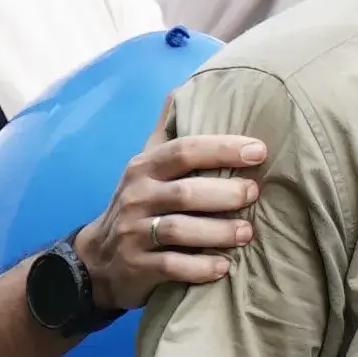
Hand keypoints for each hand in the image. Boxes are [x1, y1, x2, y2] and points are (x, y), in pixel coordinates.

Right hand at [74, 119, 268, 317]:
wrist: (98, 260)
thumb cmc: (138, 205)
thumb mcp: (145, 166)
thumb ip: (167, 133)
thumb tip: (183, 88)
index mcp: (144, 167)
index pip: (185, 150)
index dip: (223, 148)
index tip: (259, 151)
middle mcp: (137, 196)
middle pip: (186, 192)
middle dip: (225, 193)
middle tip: (255, 194)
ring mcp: (134, 233)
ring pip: (179, 230)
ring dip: (218, 232)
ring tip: (247, 233)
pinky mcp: (137, 266)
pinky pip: (171, 266)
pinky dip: (200, 268)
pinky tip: (224, 267)